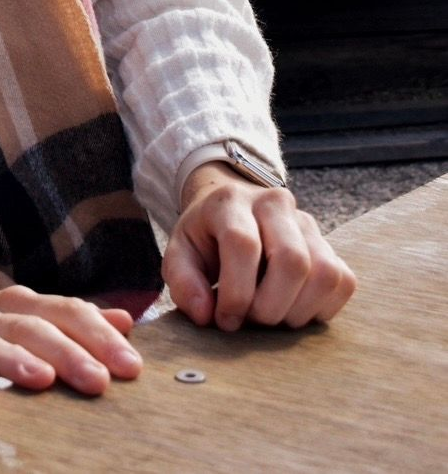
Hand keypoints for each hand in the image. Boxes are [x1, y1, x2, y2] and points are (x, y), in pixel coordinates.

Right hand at [0, 285, 141, 420]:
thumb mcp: (20, 318)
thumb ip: (68, 321)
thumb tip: (125, 322)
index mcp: (12, 305)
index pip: (62, 311)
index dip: (97, 335)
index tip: (131, 366)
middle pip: (28, 327)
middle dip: (66, 351)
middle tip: (100, 380)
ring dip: (11, 360)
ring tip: (42, 378)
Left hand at [163, 163, 355, 330]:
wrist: (231, 212)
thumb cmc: (205, 238)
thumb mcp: (179, 253)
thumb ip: (182, 281)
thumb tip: (205, 314)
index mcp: (230, 202)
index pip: (243, 245)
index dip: (236, 292)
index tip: (225, 319)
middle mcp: (274, 204)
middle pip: (292, 260)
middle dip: (270, 307)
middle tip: (251, 320)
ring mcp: (307, 223)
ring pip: (325, 273)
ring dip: (298, 311)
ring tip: (272, 316)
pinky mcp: (330, 244)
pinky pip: (344, 282)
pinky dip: (321, 308)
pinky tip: (293, 308)